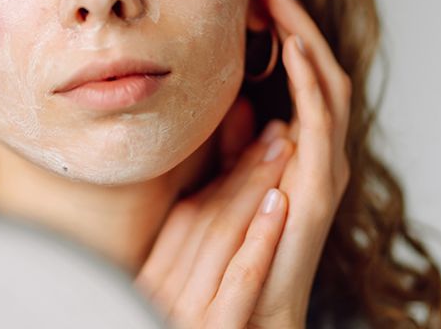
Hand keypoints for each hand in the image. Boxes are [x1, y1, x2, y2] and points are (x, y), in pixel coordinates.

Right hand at [134, 95, 296, 328]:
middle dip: (245, 168)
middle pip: (208, 216)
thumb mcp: (180, 286)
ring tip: (284, 150)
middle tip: (280, 130)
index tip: (255, 132)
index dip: (225, 170)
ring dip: (253, 188)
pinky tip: (279, 206)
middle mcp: (165, 288)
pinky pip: (237, 281)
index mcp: (155, 276)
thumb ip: (193, 237)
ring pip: (222, 237)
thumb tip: (218, 186)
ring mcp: (186, 309)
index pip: (191, 213)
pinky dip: (258, 240)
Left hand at [248, 0, 352, 326]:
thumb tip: (237, 101)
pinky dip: (309, 80)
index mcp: (296, 139)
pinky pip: (321, 120)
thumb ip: (234, 141)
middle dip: (289, 9)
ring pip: (323, 79)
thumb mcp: (224, 179)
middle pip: (310, 59)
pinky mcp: (320, 184)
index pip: (291, 63)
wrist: (247, 308)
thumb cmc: (234, 248)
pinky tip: (289, 44)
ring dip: (300, 30)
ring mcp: (323, 162)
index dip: (275, 17)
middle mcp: (317, 144)